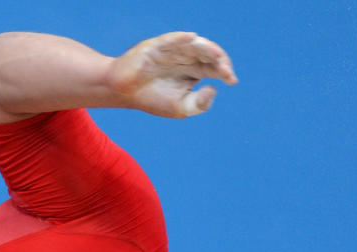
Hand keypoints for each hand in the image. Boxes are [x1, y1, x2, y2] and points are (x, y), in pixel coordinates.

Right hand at [107, 32, 237, 118]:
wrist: (125, 93)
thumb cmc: (154, 99)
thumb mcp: (181, 108)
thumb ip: (200, 103)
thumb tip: (214, 88)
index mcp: (195, 71)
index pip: (215, 67)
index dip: (225, 71)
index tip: (232, 80)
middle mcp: (187, 58)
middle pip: (208, 54)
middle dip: (220, 60)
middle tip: (226, 71)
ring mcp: (173, 50)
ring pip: (194, 45)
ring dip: (206, 48)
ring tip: (216, 55)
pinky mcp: (157, 46)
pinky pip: (171, 40)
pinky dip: (182, 38)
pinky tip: (193, 39)